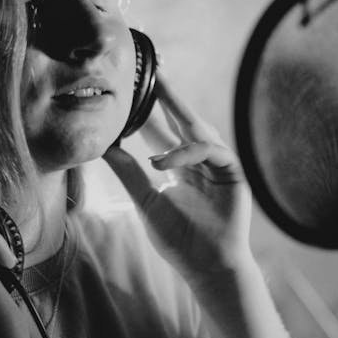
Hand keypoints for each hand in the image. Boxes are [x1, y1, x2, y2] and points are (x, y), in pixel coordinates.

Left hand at [104, 76, 252, 283]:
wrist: (207, 267)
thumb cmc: (179, 240)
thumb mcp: (146, 202)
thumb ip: (129, 173)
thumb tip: (106, 147)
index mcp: (180, 166)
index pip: (162, 130)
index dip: (148, 110)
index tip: (131, 90)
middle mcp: (200, 161)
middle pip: (183, 121)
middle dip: (168, 96)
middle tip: (152, 70)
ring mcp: (218, 166)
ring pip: (199, 129)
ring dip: (178, 110)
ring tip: (157, 91)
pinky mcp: (232, 174)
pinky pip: (210, 151)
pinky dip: (186, 153)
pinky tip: (163, 161)